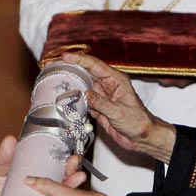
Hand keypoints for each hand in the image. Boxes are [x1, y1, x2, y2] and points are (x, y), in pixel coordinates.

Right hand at [61, 52, 176, 162]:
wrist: (141, 137)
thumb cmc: (137, 122)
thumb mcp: (119, 112)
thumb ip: (101, 103)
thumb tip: (85, 93)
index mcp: (116, 80)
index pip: (95, 65)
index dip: (80, 60)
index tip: (65, 57)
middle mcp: (107, 85)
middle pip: (86, 72)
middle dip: (70, 68)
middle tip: (54, 66)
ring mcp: (101, 96)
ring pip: (82, 86)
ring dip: (70, 84)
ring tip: (54, 80)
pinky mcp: (97, 107)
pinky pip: (83, 100)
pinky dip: (74, 99)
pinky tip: (63, 98)